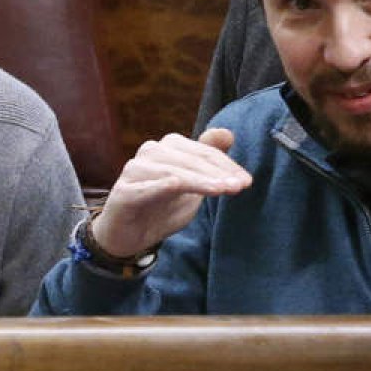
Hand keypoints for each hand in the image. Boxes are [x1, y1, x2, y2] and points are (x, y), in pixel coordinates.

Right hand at [91, 128, 250, 257]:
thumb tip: (227, 133)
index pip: (203, 151)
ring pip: (174, 171)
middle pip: (191, 158)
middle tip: (239, 186)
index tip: (246, 181)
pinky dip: (169, 186)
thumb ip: (207, 161)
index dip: (226, 165)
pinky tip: (185, 187)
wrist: (127, 236)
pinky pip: (150, 187)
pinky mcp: (124, 192)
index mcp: (168, 148)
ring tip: (223, 190)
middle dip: (218, 172)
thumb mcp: (191, 187)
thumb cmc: (160, 208)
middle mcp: (150, 153)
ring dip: (201, 180)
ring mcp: (135, 171)